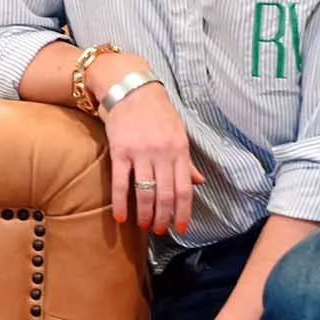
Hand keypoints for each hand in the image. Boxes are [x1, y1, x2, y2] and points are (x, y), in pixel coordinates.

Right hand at [94, 69, 202, 235]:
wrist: (131, 88)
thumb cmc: (157, 112)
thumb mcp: (178, 133)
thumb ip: (186, 160)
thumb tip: (199, 182)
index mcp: (180, 150)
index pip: (184, 188)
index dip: (183, 212)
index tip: (181, 228)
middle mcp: (162, 154)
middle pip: (166, 195)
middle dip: (164, 218)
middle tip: (161, 231)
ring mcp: (141, 153)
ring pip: (145, 192)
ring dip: (146, 214)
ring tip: (144, 226)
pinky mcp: (120, 151)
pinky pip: (121, 183)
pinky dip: (122, 203)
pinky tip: (122, 217)